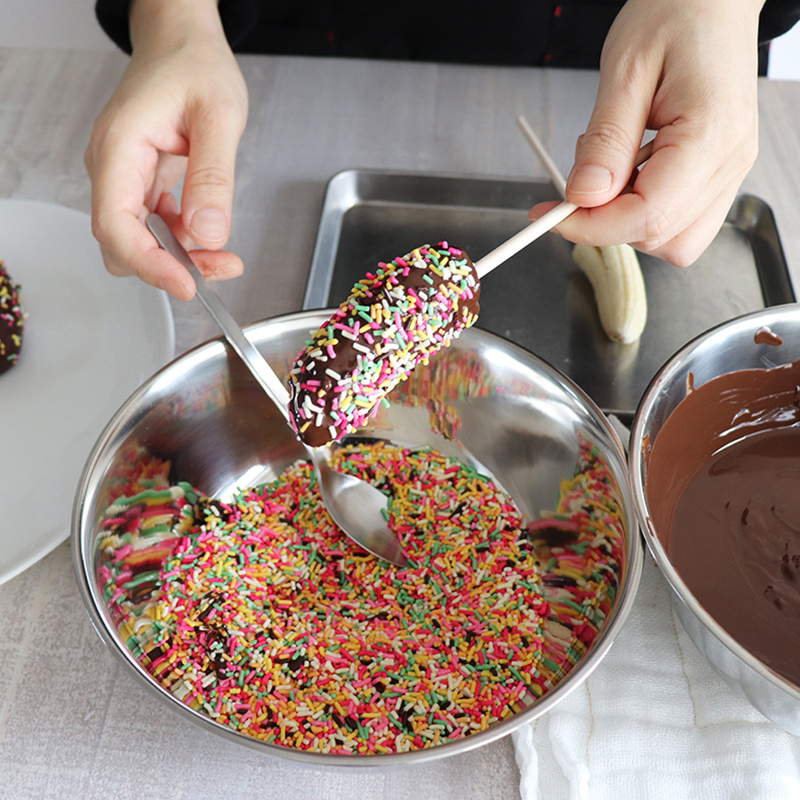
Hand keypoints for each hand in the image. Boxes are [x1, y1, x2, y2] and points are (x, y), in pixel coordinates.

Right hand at [84, 0, 247, 299]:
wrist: (182, 44)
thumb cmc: (194, 65)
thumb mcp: (218, 116)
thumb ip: (213, 176)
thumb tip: (209, 233)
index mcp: (119, 148)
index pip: (115, 224)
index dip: (148, 264)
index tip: (186, 285)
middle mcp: (112, 168)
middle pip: (123, 243)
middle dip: (169, 266)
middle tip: (220, 267)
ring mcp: (123, 178)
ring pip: (139, 241)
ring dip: (179, 257)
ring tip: (224, 255)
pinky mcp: (140, 184)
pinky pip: (154, 227)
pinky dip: (182, 241)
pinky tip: (209, 232)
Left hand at [530, 0, 763, 265]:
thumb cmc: (676, 14)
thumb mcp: (625, 70)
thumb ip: (605, 142)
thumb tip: (582, 197)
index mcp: (711, 136)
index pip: (648, 216)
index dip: (592, 227)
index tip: (553, 215)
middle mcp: (729, 162)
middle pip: (662, 237)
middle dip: (609, 223)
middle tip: (583, 181)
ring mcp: (730, 171)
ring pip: (675, 240)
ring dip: (629, 220)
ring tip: (615, 166)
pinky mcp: (720, 173)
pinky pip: (682, 220)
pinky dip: (646, 209)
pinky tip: (634, 169)